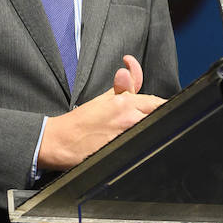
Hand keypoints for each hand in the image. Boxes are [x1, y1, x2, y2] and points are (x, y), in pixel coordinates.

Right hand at [37, 55, 163, 171]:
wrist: (61, 141)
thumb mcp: (103, 98)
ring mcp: (128, 137)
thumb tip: (129, 68)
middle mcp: (129, 118)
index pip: (158, 102)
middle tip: (144, 125)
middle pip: (159, 118)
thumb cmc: (80, 121)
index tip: (158, 111)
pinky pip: (144, 149)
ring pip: (154, 133)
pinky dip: (142, 147)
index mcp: (124, 102)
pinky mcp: (126, 154)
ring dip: (149, 134)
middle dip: (156, 120)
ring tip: (134, 136)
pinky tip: (129, 148)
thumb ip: (123, 85)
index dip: (160, 107)